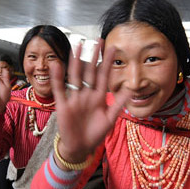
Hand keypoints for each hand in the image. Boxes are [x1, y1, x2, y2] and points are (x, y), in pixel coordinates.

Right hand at [51, 41, 130, 166]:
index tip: (112, 47)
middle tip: (96, 41)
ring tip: (77, 46)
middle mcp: (86, 94)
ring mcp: (74, 98)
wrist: (80, 147)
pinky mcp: (63, 105)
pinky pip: (60, 89)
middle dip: (93, 56)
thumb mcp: (110, 119)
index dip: (107, 62)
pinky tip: (57, 65)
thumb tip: (132, 89)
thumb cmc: (95, 133)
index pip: (103, 75)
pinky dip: (57, 78)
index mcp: (99, 96)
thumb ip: (119, 103)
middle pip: (89, 71)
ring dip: (75, 61)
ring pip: (75, 76)